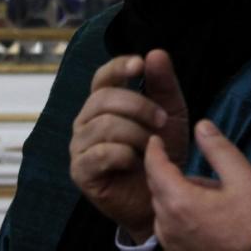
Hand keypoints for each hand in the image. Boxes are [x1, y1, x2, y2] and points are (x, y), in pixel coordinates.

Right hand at [70, 50, 188, 241]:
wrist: (162, 198)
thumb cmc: (162, 153)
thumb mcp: (170, 114)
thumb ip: (163, 84)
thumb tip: (155, 53)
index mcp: (104, 103)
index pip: (102, 76)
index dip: (118, 66)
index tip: (139, 64)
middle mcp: (86, 121)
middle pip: (104, 98)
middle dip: (140, 107)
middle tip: (163, 122)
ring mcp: (80, 147)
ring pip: (105, 125)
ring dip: (137, 134)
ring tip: (153, 148)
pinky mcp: (81, 172)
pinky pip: (102, 153)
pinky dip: (126, 155)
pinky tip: (137, 163)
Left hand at [144, 120, 250, 250]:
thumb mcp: (243, 177)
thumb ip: (218, 149)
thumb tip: (201, 125)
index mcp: (179, 200)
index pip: (155, 167)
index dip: (154, 151)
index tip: (155, 141)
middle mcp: (168, 228)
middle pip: (159, 193)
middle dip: (172, 180)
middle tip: (205, 182)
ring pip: (163, 220)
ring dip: (175, 208)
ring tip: (208, 208)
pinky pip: (169, 248)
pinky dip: (178, 237)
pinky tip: (198, 235)